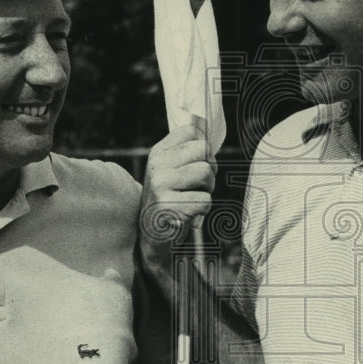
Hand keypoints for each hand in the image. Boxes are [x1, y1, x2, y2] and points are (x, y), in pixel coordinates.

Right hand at [139, 124, 215, 292]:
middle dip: (209, 170)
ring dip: (207, 190)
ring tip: (192, 199)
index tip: (196, 164)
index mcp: (158, 152)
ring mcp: (160, 184)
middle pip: (203, 151)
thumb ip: (187, 151)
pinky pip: (205, 200)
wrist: (152, 237)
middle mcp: (157, 165)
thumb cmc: (170, 200)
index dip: (203, 149)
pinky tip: (189, 213)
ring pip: (206, 173)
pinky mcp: (169, 206)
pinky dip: (203, 209)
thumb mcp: (172, 171)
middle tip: (198, 186)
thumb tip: (206, 126)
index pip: (192, 131)